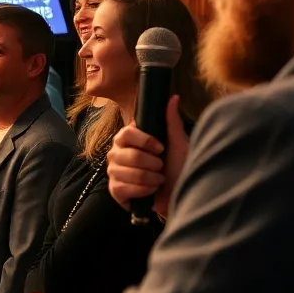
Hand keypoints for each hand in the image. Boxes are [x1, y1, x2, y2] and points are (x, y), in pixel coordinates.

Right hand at [107, 96, 187, 217]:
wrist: (180, 195)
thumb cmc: (179, 168)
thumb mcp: (178, 144)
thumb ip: (172, 122)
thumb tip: (174, 97)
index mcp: (129, 138)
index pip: (126, 133)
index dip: (144, 141)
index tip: (161, 148)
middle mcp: (117, 152)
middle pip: (128, 155)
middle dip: (152, 164)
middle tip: (161, 167)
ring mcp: (114, 171)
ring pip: (127, 173)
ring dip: (150, 179)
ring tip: (159, 180)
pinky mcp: (114, 190)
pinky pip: (123, 188)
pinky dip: (142, 191)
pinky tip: (151, 191)